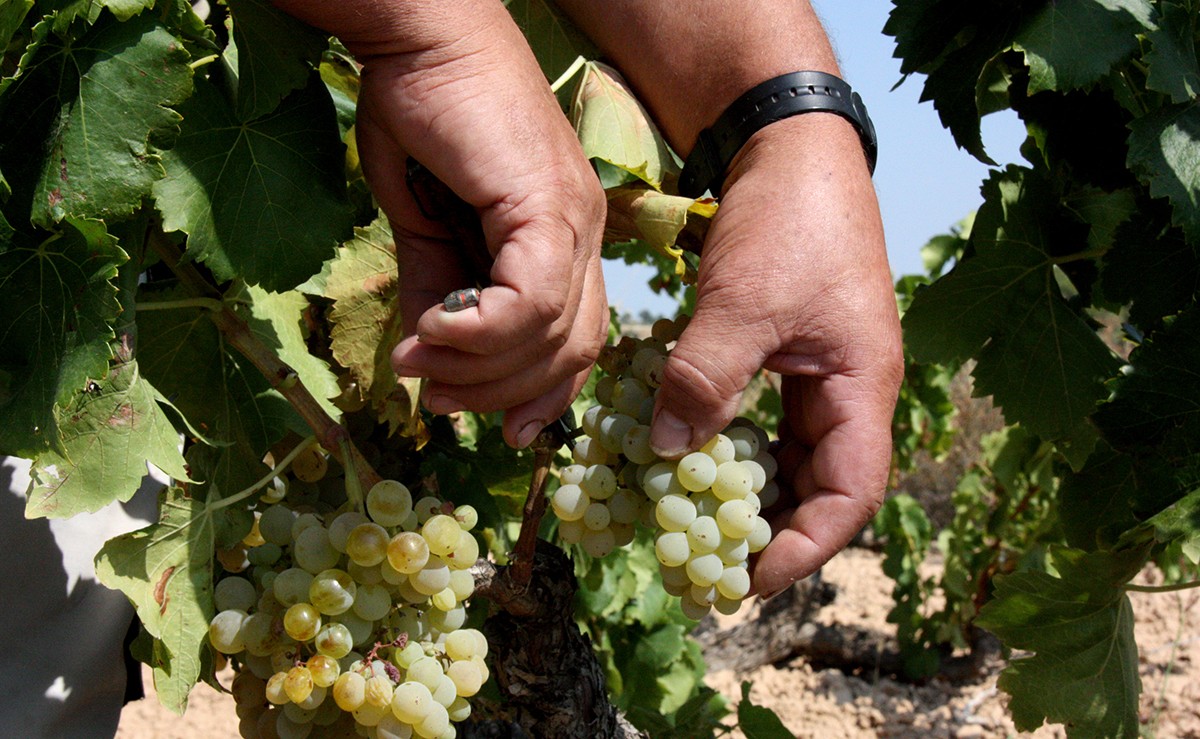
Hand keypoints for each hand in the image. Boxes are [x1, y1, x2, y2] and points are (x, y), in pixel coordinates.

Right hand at [339, 3, 607, 447]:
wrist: (421, 36)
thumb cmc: (423, 121)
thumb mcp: (426, 228)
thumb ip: (436, 294)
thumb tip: (426, 360)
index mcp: (565, 240)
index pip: (576, 340)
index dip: (540, 393)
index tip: (496, 426)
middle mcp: (585, 233)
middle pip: (572, 351)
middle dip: (503, 392)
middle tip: (439, 398)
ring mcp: (574, 217)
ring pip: (553, 334)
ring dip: (480, 367)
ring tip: (420, 364)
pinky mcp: (548, 203)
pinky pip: (531, 300)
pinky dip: (481, 331)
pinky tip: (434, 331)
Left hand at [648, 115, 903, 595]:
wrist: (789, 145)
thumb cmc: (786, 220)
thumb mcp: (742, 304)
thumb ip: (704, 381)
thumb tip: (664, 455)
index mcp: (863, 387)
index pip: (852, 495)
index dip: (805, 547)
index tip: (747, 579)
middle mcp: (849, 391)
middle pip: (821, 486)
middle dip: (771, 530)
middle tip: (708, 563)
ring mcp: (819, 373)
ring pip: (790, 456)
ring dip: (747, 491)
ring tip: (692, 523)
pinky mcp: (787, 354)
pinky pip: (764, 419)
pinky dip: (729, 443)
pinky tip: (687, 454)